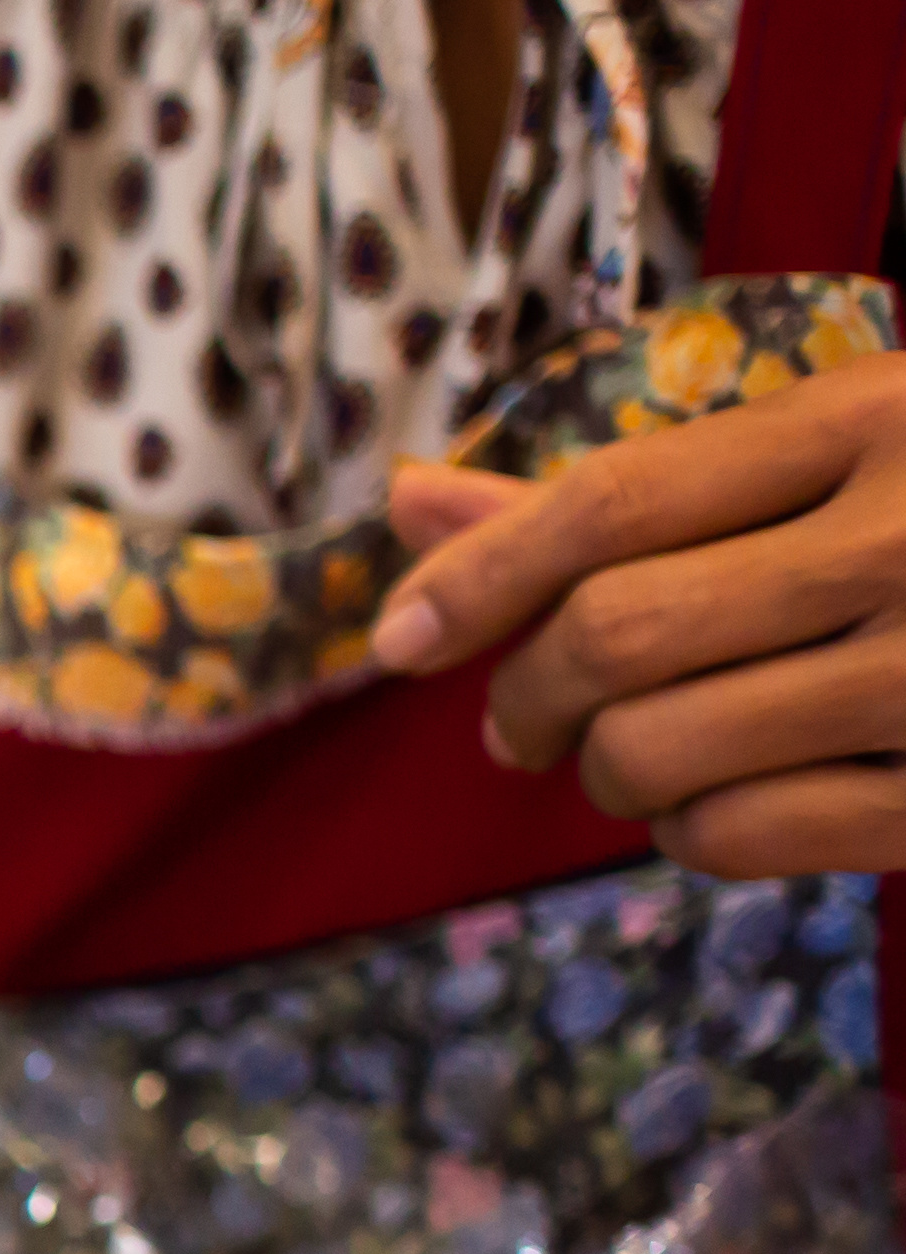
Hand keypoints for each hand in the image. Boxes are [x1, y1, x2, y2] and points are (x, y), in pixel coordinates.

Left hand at [375, 354, 905, 875]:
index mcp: (884, 418)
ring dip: (607, 772)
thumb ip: (626, 494)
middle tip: (521, 723)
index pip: (613, 502)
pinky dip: (690, 832)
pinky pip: (739, 836)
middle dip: (525, 695)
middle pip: (612, 636)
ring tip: (639, 753)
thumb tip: (406, 500)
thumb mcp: (833, 456)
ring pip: (656, 751)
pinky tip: (722, 798)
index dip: (475, 577)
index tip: (396, 636)